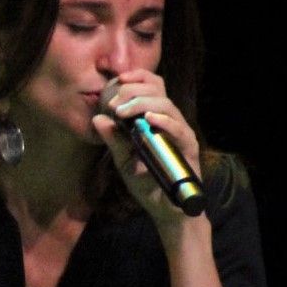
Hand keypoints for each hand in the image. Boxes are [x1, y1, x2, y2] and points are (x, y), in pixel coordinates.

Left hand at [93, 68, 201, 229]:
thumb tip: (97, 118)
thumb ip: (113, 139)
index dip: (137, 77)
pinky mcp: (188, 147)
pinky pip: (179, 128)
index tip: (117, 79)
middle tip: (114, 103)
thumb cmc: (146, 182)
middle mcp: (170, 121)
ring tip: (123, 111)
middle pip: (158, 90)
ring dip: (143, 103)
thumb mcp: (123, 160)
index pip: (152, 86)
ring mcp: (180, 132)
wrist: (165, 209)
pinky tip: (148, 119)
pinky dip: (163, 121)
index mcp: (155, 119)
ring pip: (167, 105)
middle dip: (134, 91)